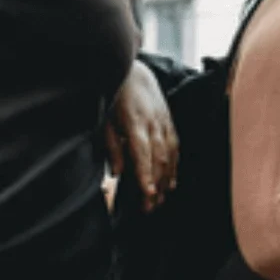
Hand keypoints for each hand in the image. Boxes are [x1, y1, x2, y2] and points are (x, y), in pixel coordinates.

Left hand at [108, 61, 178, 212]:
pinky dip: (174, 166)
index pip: (142, 154)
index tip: (147, 193)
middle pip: (158, 159)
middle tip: (150, 208)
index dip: (145, 175)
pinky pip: (175, 147)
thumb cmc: (112, 99)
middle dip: (156, 185)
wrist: (133, 72)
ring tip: (161, 200)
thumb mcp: (104, 121)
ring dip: (166, 180)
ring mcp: (164, 122)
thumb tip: (118, 173)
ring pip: (169, 155)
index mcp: (135, 123)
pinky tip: (171, 182)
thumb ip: (112, 147)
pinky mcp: (169, 122)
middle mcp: (154, 124)